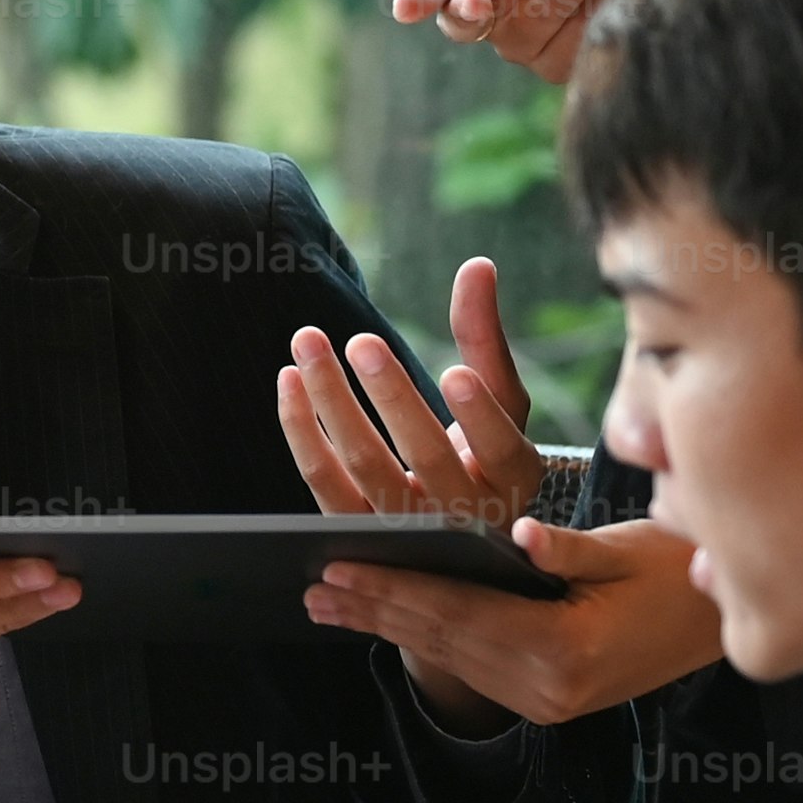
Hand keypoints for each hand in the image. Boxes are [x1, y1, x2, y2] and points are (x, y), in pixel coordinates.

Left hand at [278, 255, 557, 533]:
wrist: (449, 538)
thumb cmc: (482, 455)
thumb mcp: (500, 404)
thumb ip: (486, 339)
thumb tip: (478, 264)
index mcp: (512, 481)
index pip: (501, 449)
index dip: (479, 414)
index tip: (454, 371)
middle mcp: (464, 515)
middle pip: (426, 456)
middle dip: (392, 396)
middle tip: (363, 340)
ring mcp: (406, 532)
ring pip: (364, 465)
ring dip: (332, 400)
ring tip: (308, 341)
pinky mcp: (354, 532)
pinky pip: (320, 479)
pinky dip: (300, 428)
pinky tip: (289, 379)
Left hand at [304, 512, 727, 725]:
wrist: (717, 624)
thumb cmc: (678, 572)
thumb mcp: (627, 550)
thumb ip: (568, 546)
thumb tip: (523, 534)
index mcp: (566, 649)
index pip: (459, 612)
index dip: (396, 587)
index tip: (339, 567)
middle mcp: (550, 688)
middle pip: (443, 641)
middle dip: (375, 609)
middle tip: (314, 586)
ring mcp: (547, 703)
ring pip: (450, 658)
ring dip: (387, 629)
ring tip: (331, 605)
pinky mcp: (546, 702)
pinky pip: (470, 667)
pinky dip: (424, 641)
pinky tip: (387, 622)